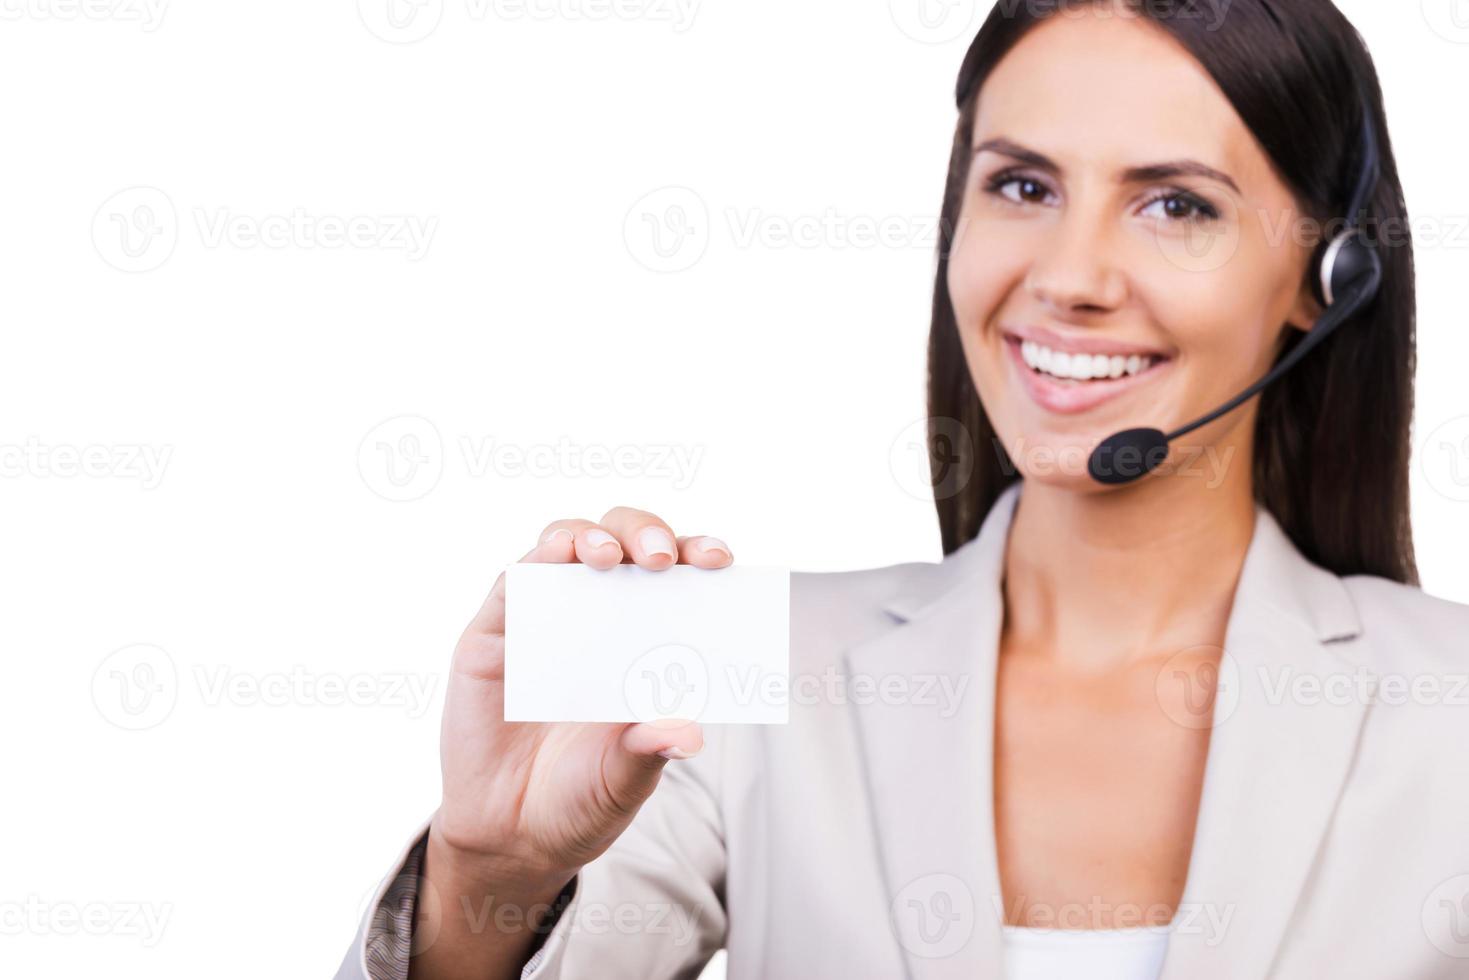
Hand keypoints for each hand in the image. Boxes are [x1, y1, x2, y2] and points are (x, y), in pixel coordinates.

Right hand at [430, 506, 730, 891]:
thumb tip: (689, 734)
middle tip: (660, 559)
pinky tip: (555, 556)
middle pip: (624, 542)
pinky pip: (513, 582)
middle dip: (647, 534)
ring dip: (590, 537)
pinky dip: (536, 561)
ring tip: (607, 557)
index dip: (698, 556)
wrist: (509, 837)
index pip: (678, 577)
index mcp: (646, 640)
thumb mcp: (623, 780)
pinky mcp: (493, 634)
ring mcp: (543, 618)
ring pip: (567, 544)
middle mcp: (598, 616)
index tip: (720, 560)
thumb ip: (648, 751)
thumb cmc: (580, 799)